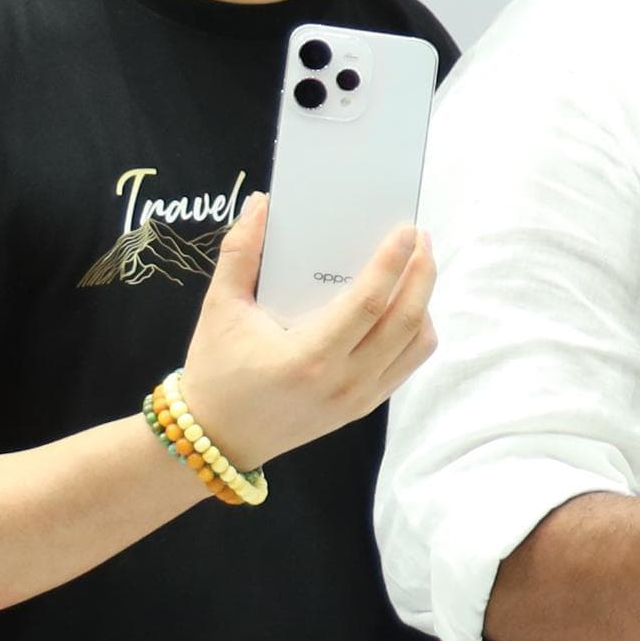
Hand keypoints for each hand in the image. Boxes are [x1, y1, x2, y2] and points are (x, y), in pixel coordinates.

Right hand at [177, 194, 438, 469]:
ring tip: (417, 267)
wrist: (216, 437)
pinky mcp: (365, 406)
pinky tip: (408, 305)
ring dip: (424, 301)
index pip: (369, 304)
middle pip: (405, 321)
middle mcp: (342, 382)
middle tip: (422, 239)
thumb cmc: (215, 370)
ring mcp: (359, 398)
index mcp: (307, 358)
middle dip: (421, 273)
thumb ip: (239, 252)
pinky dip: (417, 331)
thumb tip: (262, 203)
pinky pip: (407, 364)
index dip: (392, 263)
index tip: (407, 230)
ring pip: (416, 344)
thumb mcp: (219, 308)